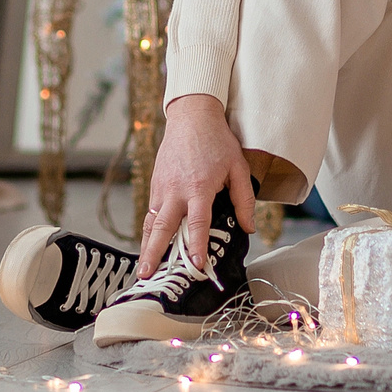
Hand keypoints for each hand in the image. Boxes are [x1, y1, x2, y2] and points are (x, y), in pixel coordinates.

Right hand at [138, 94, 256, 277]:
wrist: (192, 116)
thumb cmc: (217, 142)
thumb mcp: (238, 168)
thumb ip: (244, 200)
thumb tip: (248, 228)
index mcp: (199, 187)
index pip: (198, 223)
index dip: (197, 245)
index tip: (197, 265)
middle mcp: (176, 190)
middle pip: (163, 227)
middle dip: (154, 253)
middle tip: (147, 274)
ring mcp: (162, 187)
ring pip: (151, 221)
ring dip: (146, 245)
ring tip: (142, 268)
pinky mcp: (155, 184)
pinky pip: (151, 211)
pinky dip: (148, 230)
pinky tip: (148, 245)